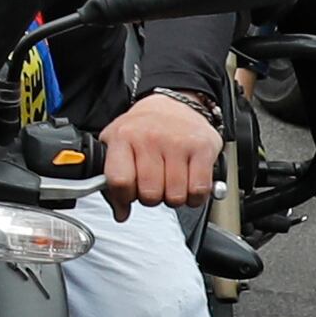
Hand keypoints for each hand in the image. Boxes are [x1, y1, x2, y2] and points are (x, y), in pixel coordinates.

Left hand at [99, 92, 221, 213]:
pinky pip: (198, 190)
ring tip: (170, 183)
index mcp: (123, 137)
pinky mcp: (203, 148)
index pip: (119, 181)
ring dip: (173, 198)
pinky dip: (195, 197)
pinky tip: (189, 185)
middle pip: (150, 194)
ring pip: (175, 196)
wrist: (173, 104)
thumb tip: (120, 213)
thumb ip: (113, 180)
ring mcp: (177, 142)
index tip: (128, 196)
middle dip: (151, 198)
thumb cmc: (144, 128)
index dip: (123, 197)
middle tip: (153, 186)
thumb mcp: (117, 144)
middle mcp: (150, 138)